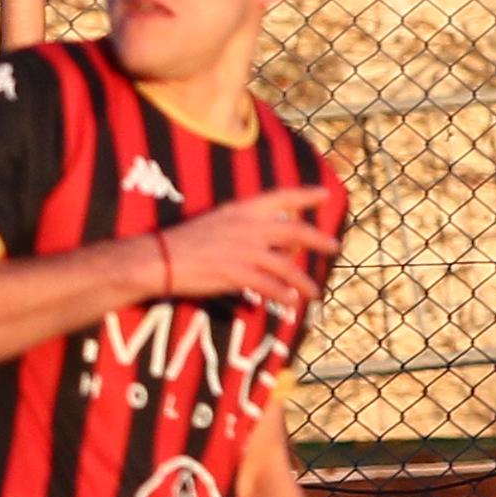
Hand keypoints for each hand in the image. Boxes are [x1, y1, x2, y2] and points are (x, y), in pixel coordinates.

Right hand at [152, 180, 341, 319]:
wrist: (160, 258)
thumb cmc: (185, 242)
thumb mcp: (218, 224)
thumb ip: (247, 230)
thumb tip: (276, 247)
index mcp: (242, 210)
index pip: (281, 196)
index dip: (305, 194)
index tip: (325, 194)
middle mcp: (248, 227)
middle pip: (295, 231)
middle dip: (318, 240)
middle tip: (335, 247)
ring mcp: (244, 250)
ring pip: (287, 266)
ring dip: (303, 281)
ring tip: (314, 291)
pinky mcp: (237, 273)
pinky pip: (270, 286)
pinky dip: (283, 296)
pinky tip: (290, 302)